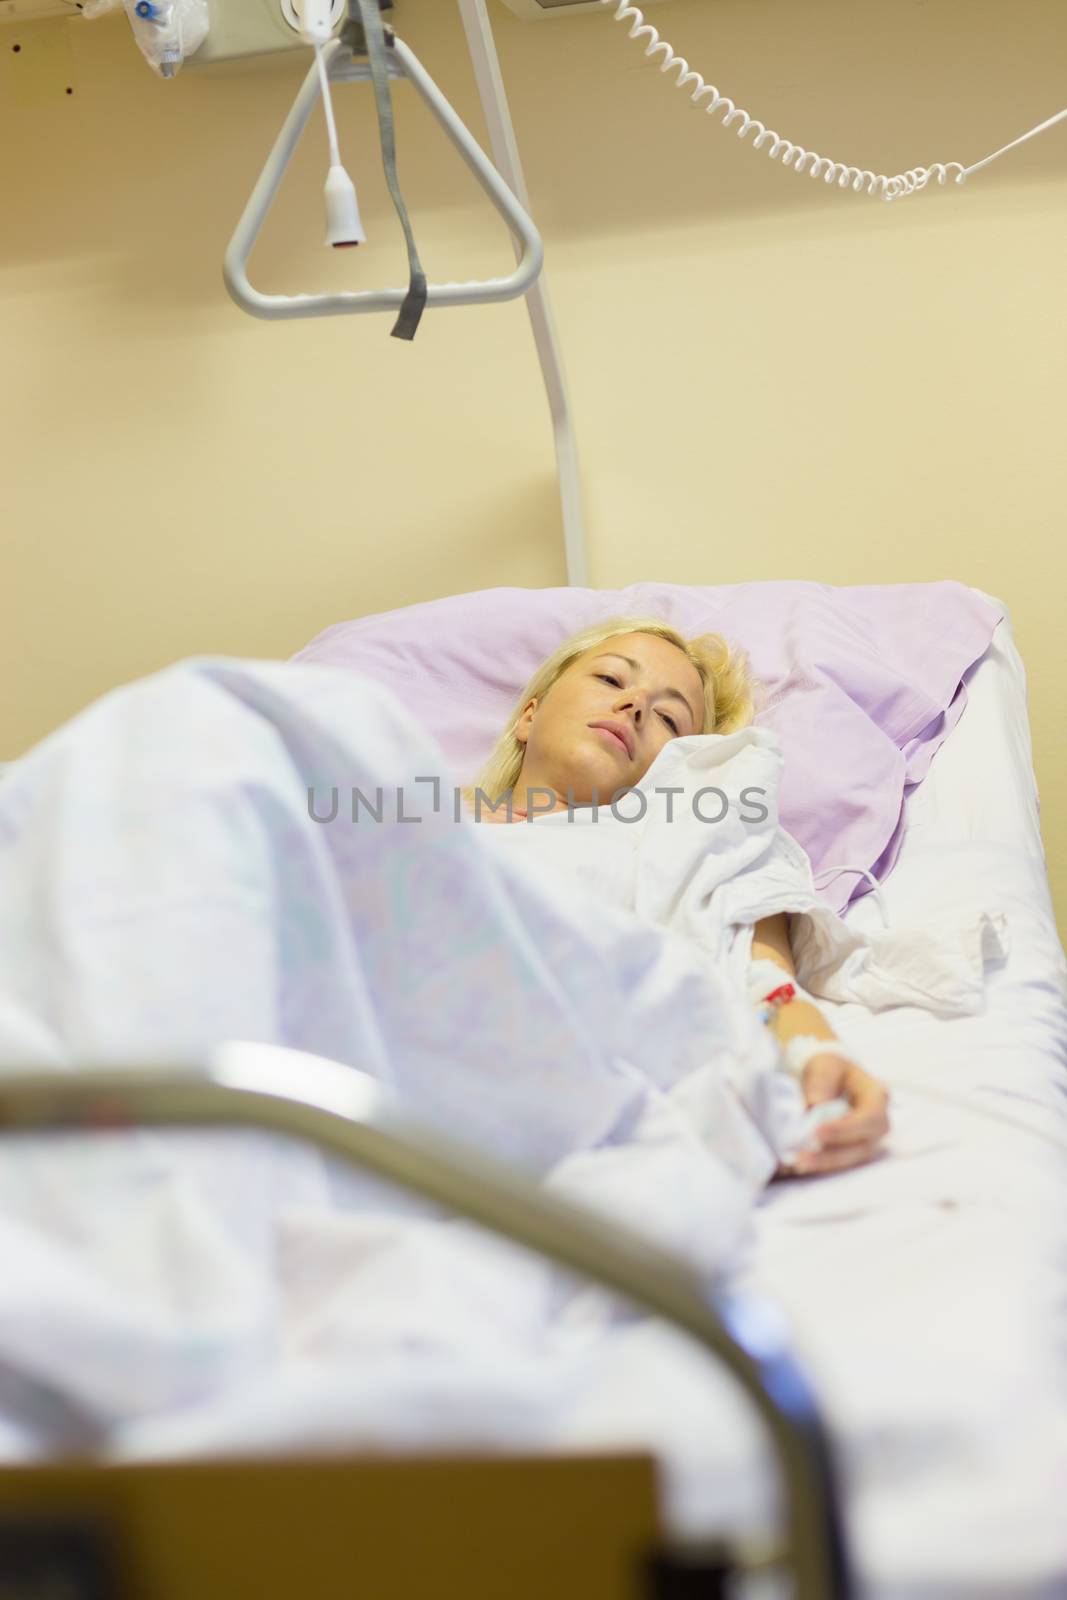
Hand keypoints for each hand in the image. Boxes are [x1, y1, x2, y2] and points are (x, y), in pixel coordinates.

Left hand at [777, 1053, 890, 1178]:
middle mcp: (877, 1125)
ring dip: (823, 1165)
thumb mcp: (826, 1065)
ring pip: (849, 1161)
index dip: (844, 1129)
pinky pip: (838, 1165)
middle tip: (801, 1158)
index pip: (868, 1119)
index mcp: (877, 1098)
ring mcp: (866, 1141)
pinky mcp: (850, 1152)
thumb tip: (815, 1105)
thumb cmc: (831, 1068)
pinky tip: (796, 1166)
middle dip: (830, 1156)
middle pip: (861, 1148)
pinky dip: (817, 1166)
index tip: (817, 1132)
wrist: (829, 1076)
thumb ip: (821, 1082)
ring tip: (796, 1164)